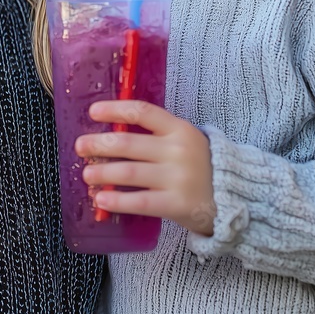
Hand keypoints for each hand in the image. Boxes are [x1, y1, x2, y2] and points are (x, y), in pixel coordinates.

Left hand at [75, 101, 215, 234]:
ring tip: (87, 174)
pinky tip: (102, 199)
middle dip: (100, 144)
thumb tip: (112, 132)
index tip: (93, 112)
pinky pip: (140, 202)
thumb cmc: (200, 165)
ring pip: (130, 172)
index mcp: (179, 129)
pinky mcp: (176, 204)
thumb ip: (156, 135)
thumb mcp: (184, 140)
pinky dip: (118, 200)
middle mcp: (177, 150)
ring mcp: (177, 177)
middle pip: (129, 143)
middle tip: (80, 146)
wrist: (234, 197)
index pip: (143, 112)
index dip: (115, 109)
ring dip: (103, 172)